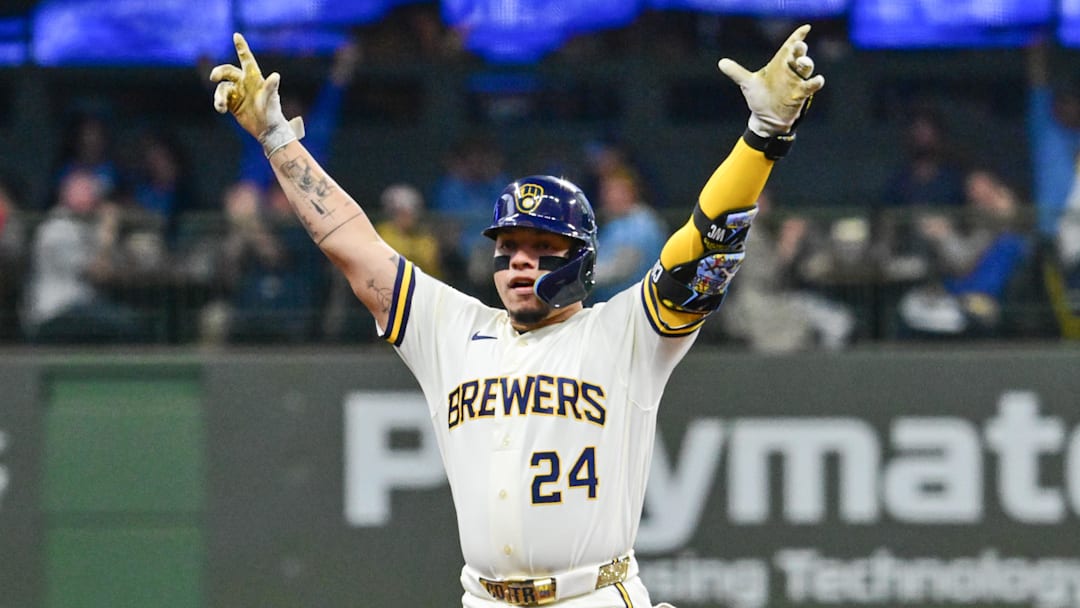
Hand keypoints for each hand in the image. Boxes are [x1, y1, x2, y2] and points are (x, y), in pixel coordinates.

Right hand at [210, 33, 303, 157]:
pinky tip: (221, 109)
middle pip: (228, 71)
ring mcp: (237, 93)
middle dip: (220, 72)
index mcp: (254, 78)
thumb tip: (276, 75)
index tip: (237, 35)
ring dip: (219, 96)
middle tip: (214, 77)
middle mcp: (244, 83)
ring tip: (221, 107)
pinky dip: (219, 103)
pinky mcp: (232, 104)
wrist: (268, 130)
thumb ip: (270, 87)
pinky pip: (220, 99)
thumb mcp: (271, 99)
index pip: (246, 59)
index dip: (242, 47)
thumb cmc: (272, 112)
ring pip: (222, 88)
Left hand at [718, 24, 824, 136]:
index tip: (805, 29)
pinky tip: (818, 79)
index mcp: (779, 63)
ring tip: (802, 61)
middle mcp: (790, 70)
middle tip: (798, 45)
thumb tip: (721, 62)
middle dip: (799, 49)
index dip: (798, 36)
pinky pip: (810, 86)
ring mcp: (797, 81)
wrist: (764, 118)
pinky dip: (815, 82)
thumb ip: (736, 72)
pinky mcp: (801, 94)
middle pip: (798, 54)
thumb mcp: (747, 83)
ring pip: (806, 67)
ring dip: (806, 63)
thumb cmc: (759, 97)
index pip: (789, 47)